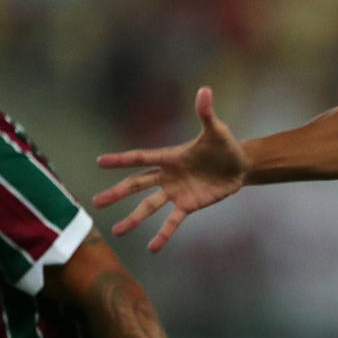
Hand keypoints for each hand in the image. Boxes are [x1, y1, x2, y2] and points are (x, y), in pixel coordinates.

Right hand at [94, 87, 250, 250]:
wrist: (240, 166)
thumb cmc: (224, 146)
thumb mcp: (216, 130)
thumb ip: (206, 113)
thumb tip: (205, 90)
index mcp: (169, 157)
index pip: (141, 158)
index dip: (121, 160)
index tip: (99, 162)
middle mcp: (167, 176)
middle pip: (137, 184)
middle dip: (118, 193)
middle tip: (97, 202)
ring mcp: (176, 192)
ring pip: (149, 206)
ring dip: (134, 218)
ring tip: (117, 231)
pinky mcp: (188, 205)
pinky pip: (173, 221)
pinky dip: (163, 234)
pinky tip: (152, 247)